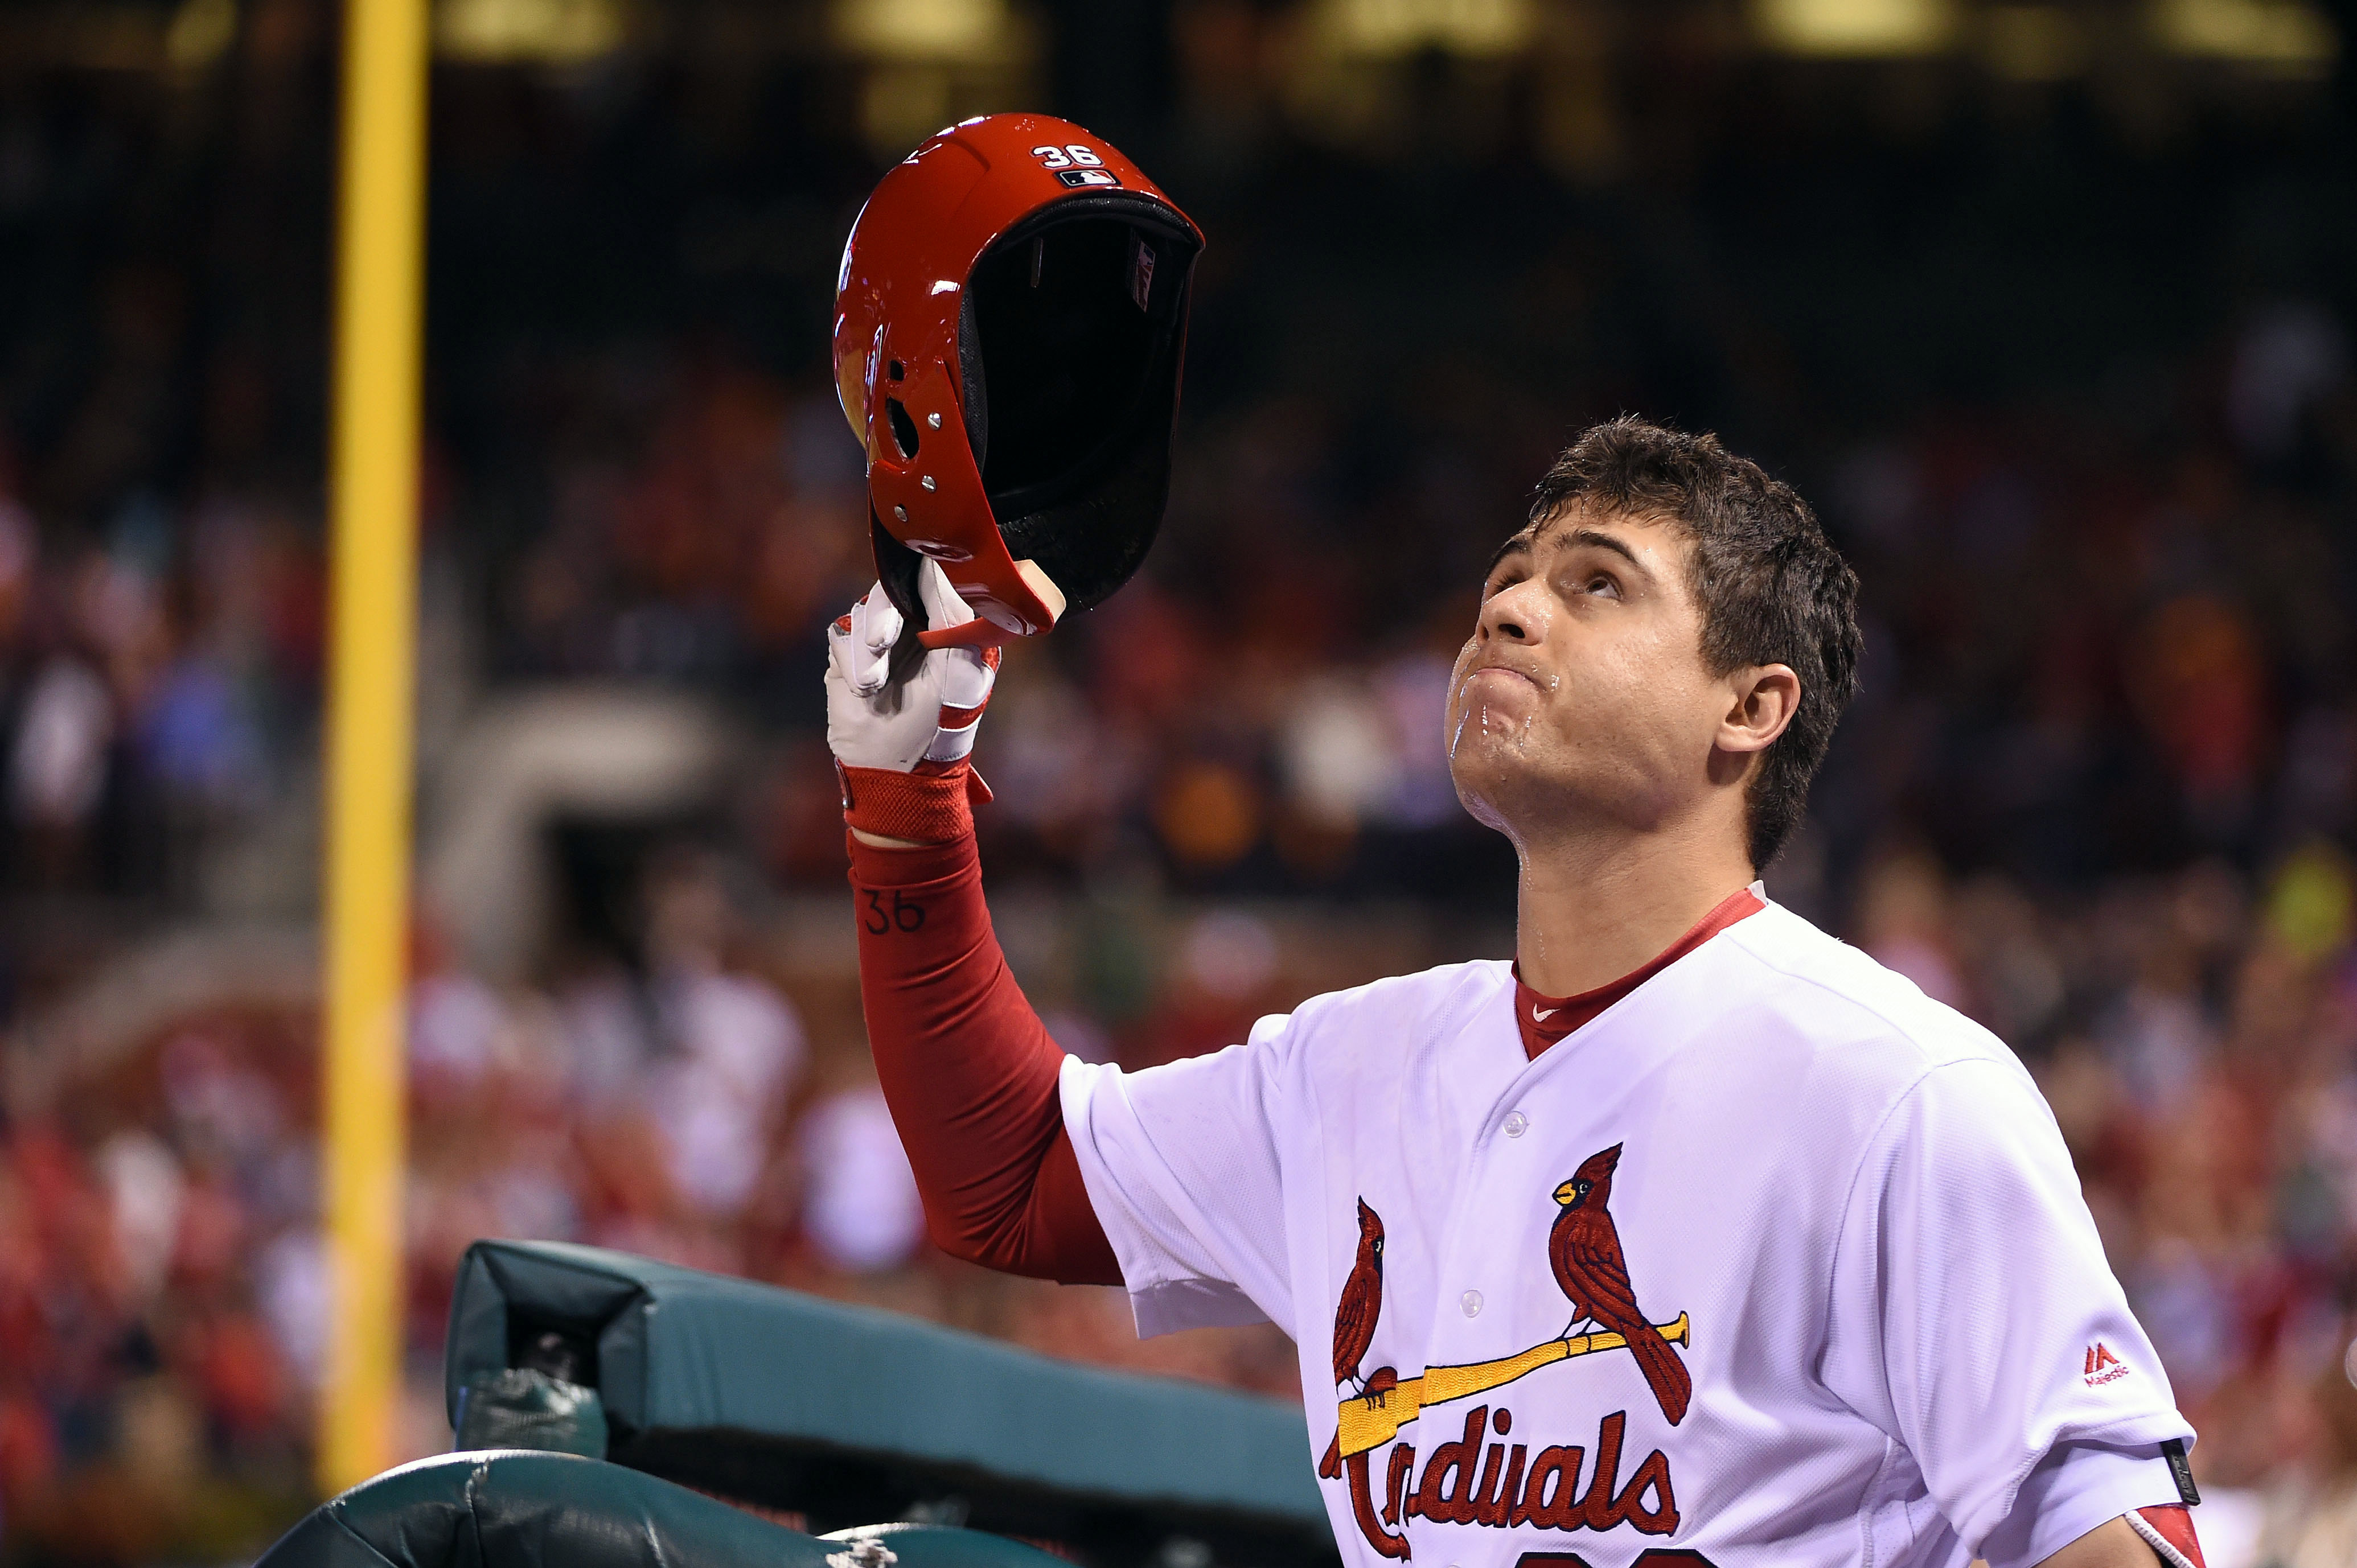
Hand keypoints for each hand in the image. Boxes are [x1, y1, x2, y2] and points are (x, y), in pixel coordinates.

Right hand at [825, 560, 999, 842]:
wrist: (899, 765)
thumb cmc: (942, 719)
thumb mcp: (962, 662)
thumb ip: (952, 610)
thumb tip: (933, 565)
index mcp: (947, 624)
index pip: (931, 579)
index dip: (920, 571)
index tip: (910, 568)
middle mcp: (913, 626)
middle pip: (891, 586)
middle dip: (886, 613)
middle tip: (884, 641)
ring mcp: (879, 640)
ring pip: (864, 609)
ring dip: (869, 646)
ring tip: (876, 682)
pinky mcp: (847, 657)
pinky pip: (841, 635)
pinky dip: (853, 663)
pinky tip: (866, 689)